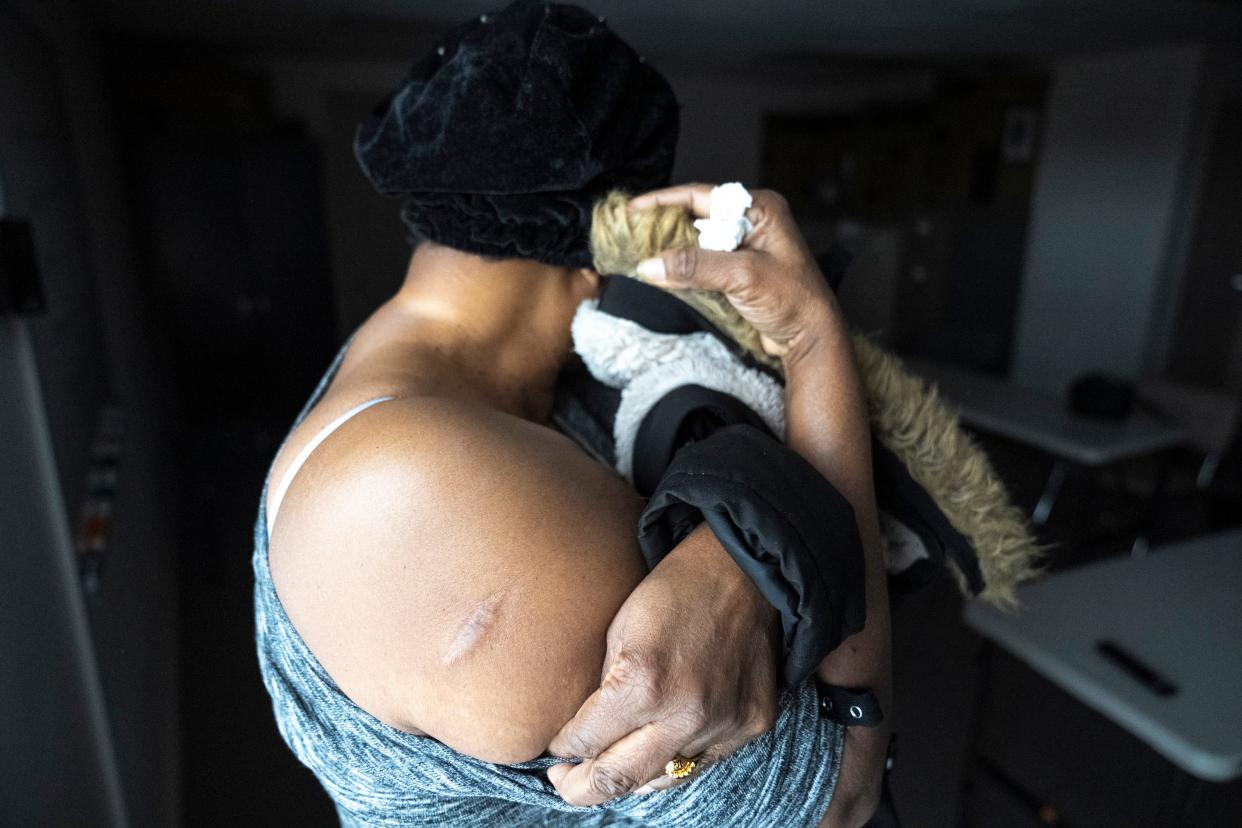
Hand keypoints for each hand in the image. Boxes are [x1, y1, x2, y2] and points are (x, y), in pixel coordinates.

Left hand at [546, 523, 780, 805]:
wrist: (740, 570)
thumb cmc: (670, 591)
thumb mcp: (617, 631)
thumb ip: (602, 689)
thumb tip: (581, 734)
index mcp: (642, 684)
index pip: (586, 742)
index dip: (563, 748)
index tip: (554, 749)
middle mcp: (684, 714)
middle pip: (618, 780)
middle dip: (582, 788)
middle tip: (564, 783)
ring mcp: (722, 724)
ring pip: (662, 778)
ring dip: (631, 777)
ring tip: (608, 767)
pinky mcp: (752, 724)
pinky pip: (704, 762)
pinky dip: (676, 759)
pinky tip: (657, 748)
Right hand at [629, 183, 839, 364]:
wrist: (811, 338)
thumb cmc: (793, 300)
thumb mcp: (742, 276)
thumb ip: (694, 266)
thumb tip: (649, 265)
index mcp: (760, 209)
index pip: (702, 196)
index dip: (664, 201)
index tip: (632, 210)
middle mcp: (751, 222)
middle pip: (696, 216)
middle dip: (663, 225)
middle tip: (628, 231)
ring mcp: (744, 247)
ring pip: (696, 241)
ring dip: (669, 248)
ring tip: (637, 250)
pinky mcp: (737, 271)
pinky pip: (700, 262)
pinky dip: (680, 267)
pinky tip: (660, 271)